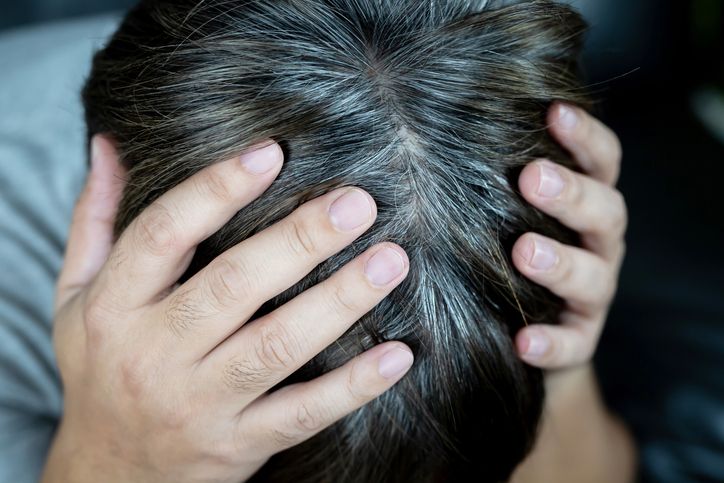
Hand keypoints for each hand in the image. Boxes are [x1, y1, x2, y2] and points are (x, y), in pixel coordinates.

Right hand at [43, 136, 412, 482]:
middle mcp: (155, 354)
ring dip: (338, 302)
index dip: (216, 190)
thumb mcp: (75, 296)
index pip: (164, 235)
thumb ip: (95, 221)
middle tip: (356, 203)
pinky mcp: (238, 445)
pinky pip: (301, 415)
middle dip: (299, 241)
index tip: (271, 153)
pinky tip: (398, 355)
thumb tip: (109, 145)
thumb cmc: (101, 365)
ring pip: (276, 348)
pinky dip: (352, 387)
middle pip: (233, 287)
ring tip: (389, 260)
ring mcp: (200, 404)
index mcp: (114, 306)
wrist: (107, 471)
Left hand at [513, 103, 626, 368]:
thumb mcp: (503, 209)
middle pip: (605, 212)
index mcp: (585, 203)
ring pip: (593, 277)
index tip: (555, 111)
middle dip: (571, 193)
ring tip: (524, 252)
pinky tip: (524, 340)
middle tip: (532, 177)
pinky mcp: (579, 340)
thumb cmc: (503, 250)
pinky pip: (573, 344)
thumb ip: (490, 174)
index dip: (585, 136)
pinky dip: (552, 342)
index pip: (600, 162)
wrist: (521, 331)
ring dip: (561, 263)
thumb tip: (427, 124)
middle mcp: (597, 244)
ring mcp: (592, 294)